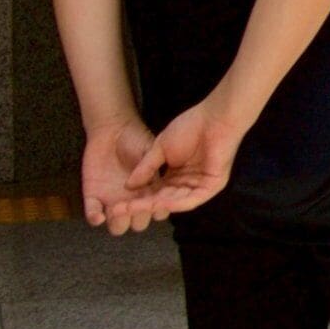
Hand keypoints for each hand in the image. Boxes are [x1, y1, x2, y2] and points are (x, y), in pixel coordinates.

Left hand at [75, 118, 154, 229]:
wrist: (113, 131)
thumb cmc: (136, 139)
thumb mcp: (151, 153)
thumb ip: (152, 171)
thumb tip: (152, 188)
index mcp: (150, 193)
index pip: (156, 212)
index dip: (155, 211)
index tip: (153, 204)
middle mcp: (133, 201)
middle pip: (137, 225)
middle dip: (136, 219)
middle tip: (133, 207)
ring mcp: (112, 201)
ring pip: (116, 226)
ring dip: (117, 222)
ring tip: (116, 210)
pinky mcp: (93, 197)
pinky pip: (93, 214)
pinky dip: (94, 218)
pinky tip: (98, 216)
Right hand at [106, 99, 244, 234]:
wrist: (214, 117)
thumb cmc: (190, 127)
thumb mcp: (160, 149)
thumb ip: (146, 168)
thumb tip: (128, 185)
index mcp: (177, 175)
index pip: (154, 191)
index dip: (136, 197)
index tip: (115, 203)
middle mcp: (188, 184)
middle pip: (161, 199)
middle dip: (140, 205)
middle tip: (118, 211)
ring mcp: (201, 186)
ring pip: (174, 202)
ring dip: (153, 206)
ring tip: (132, 208)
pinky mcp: (213, 186)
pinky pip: (192, 199)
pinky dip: (175, 202)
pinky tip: (158, 203)